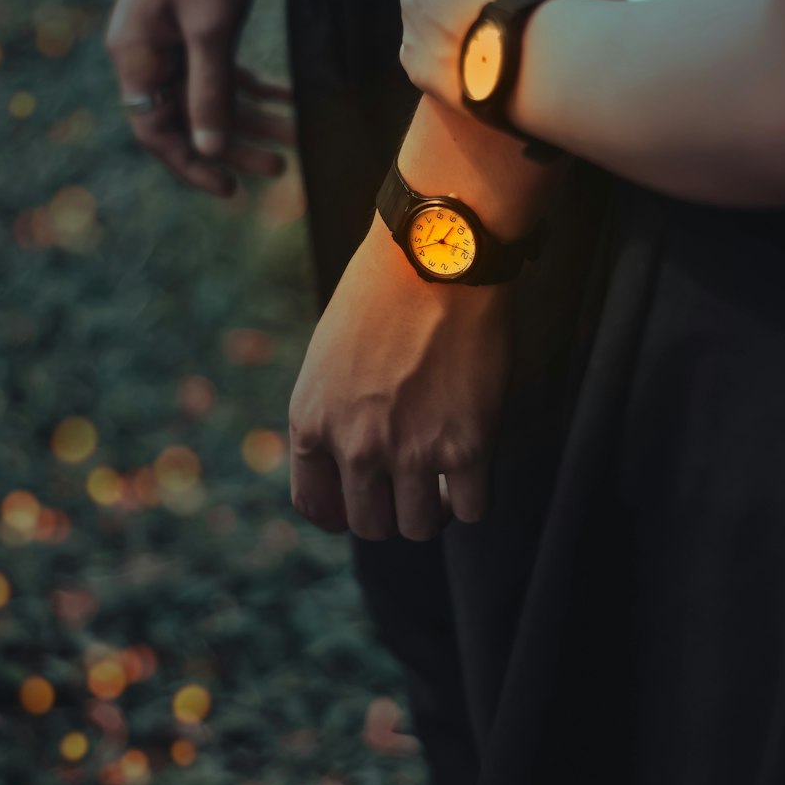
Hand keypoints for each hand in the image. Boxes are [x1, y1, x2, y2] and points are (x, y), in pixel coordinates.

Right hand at [105, 0, 293, 197]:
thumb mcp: (211, 25)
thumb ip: (210, 89)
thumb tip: (208, 147)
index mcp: (135, 55)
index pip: (155, 132)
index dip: (191, 164)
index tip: (231, 189)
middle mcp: (145, 49)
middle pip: (186, 117)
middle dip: (232, 144)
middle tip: (278, 168)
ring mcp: (167, 32)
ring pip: (208, 92)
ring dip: (250, 116)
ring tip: (295, 136)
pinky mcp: (192, 14)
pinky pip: (218, 64)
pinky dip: (251, 83)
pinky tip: (289, 97)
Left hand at [288, 214, 514, 539]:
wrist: (437, 256)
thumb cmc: (384, 289)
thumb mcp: (329, 353)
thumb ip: (334, 409)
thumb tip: (351, 454)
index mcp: (311, 419)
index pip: (314, 504)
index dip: (340, 514)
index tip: (363, 506)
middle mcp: (354, 446)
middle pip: (369, 525)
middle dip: (390, 509)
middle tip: (411, 485)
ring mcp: (410, 452)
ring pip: (419, 527)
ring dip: (432, 509)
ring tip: (444, 479)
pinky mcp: (466, 448)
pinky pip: (470, 510)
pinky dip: (472, 499)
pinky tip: (474, 471)